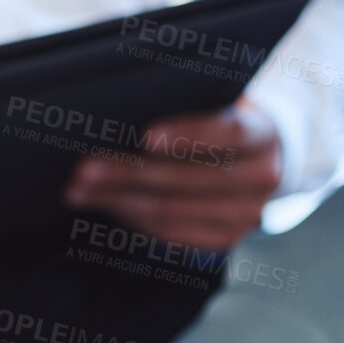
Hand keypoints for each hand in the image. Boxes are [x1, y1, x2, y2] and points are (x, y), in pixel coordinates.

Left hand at [65, 100, 281, 249]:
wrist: (266, 158)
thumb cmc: (226, 122)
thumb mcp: (221, 105)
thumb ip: (189, 107)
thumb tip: (123, 113)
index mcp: (264, 134)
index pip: (228, 134)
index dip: (187, 135)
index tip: (146, 136)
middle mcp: (263, 178)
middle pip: (186, 179)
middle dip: (128, 173)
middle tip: (83, 169)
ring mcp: (246, 215)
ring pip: (172, 210)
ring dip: (117, 201)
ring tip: (78, 191)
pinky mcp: (225, 238)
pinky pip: (170, 233)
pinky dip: (133, 219)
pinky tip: (105, 206)